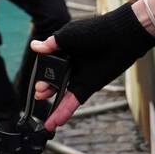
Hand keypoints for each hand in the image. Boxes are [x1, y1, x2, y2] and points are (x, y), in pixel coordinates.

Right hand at [29, 4, 154, 130]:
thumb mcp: (68, 34)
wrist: (120, 37)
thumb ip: (51, 44)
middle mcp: (73, 66)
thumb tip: (34, 46)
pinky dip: (64, 111)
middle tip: (39, 92)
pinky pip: (73, 102)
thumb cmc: (96, 31)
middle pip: (54, 81)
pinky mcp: (89, 87)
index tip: (37, 78)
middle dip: (45, 88)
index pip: (50, 65)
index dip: (42, 73)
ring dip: (52, 103)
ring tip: (43, 107)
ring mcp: (80, 78)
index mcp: (66, 51)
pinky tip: (55, 122)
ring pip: (62, 94)